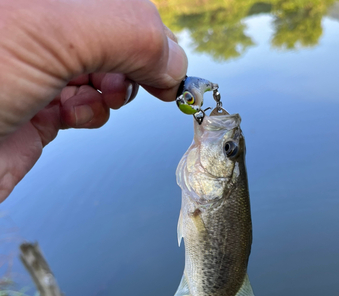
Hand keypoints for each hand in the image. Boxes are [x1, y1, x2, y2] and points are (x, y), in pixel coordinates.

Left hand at [0, 0, 187, 201]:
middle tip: (129, 81)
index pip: (116, 1)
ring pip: (103, 72)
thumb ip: (130, 32)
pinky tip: (71, 116)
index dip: (144, 27)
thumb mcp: (54, 29)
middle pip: (112, 34)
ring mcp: (39, 66)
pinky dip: (90, 113)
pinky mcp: (39, 108)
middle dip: (127, 60)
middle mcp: (39, 25)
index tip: (164, 62)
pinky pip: (85, 106)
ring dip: (109, 89)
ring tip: (94, 97)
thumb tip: (175, 61)